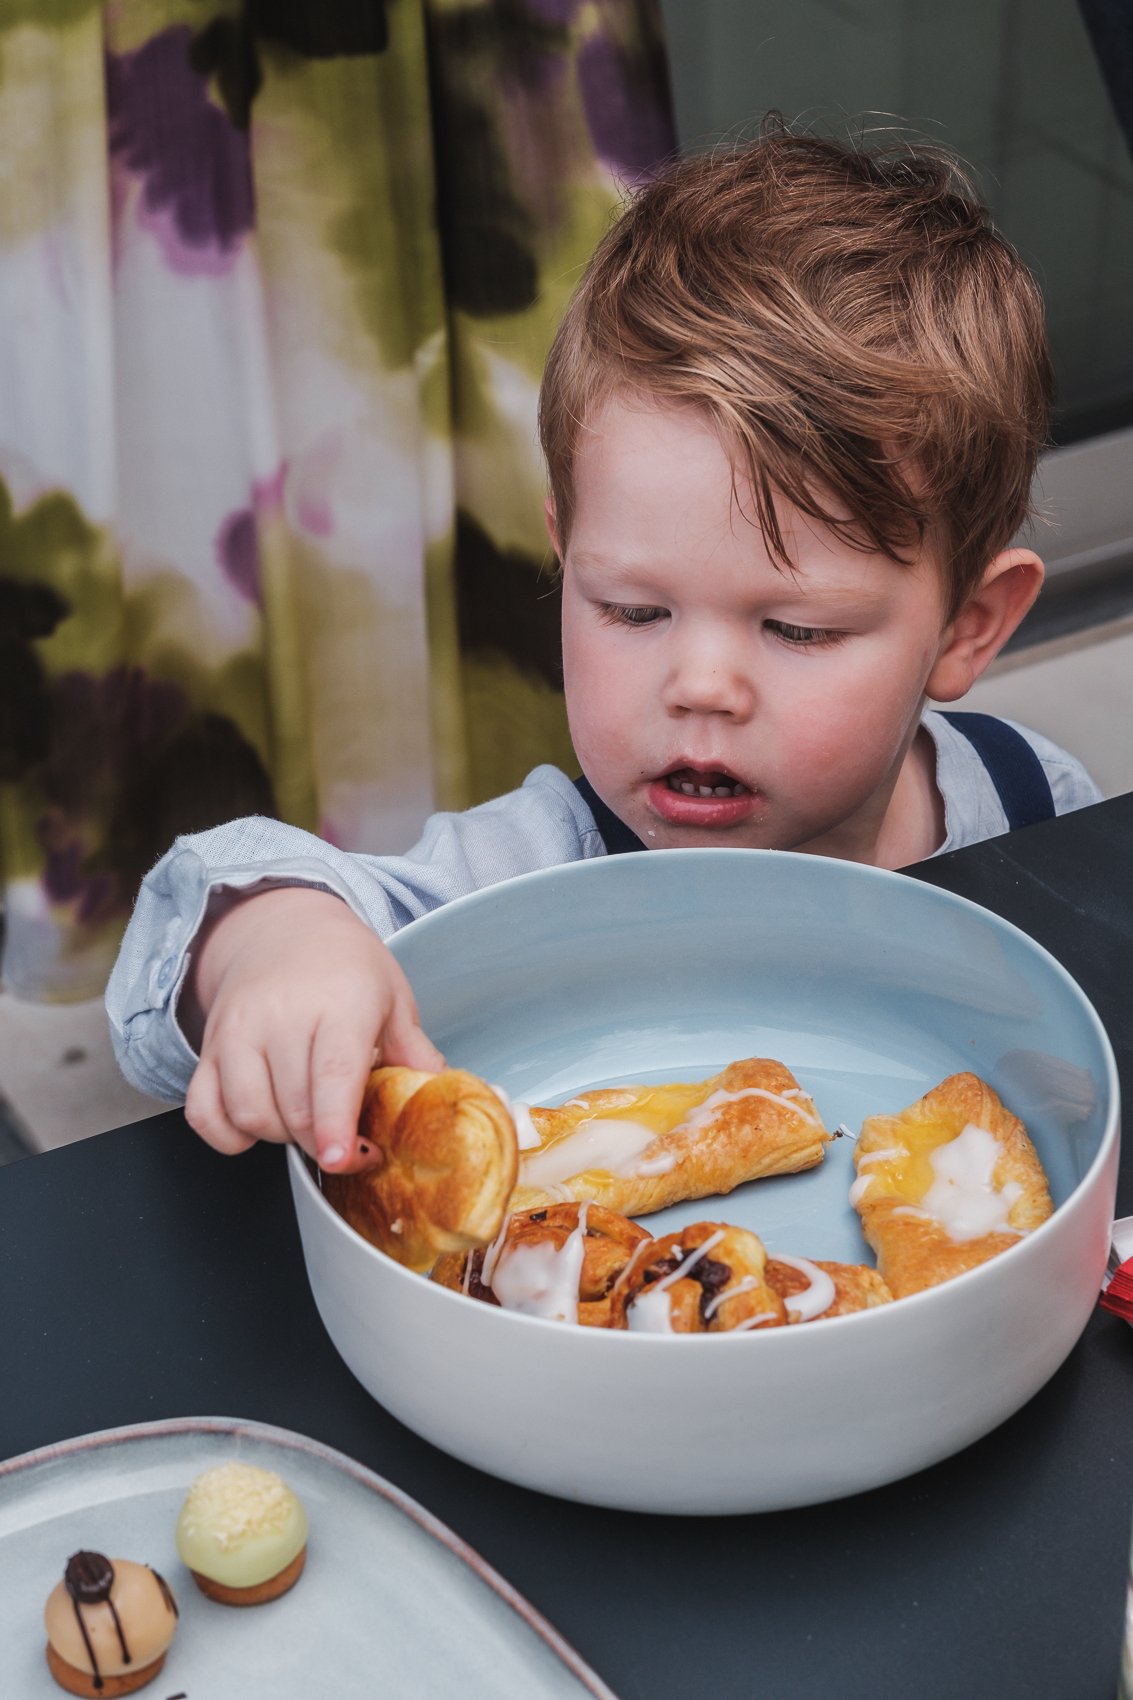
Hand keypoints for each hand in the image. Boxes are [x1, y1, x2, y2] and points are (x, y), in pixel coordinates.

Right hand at [182, 887, 443, 1172]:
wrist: (282, 928)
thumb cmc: (345, 967)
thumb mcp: (392, 997)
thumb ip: (414, 1051)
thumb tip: (440, 1093)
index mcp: (339, 1004)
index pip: (332, 1074)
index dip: (336, 1124)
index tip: (342, 1158)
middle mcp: (281, 1016)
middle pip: (294, 1107)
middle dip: (324, 1142)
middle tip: (350, 1139)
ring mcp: (236, 1033)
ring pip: (249, 1114)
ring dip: (280, 1136)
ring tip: (308, 1120)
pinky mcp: (207, 1049)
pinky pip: (203, 1112)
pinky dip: (228, 1136)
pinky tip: (257, 1128)